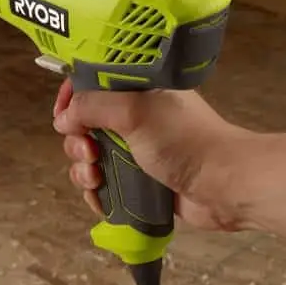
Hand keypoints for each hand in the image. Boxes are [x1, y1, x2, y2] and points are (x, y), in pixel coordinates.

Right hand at [51, 79, 250, 232]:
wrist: (223, 185)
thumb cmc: (183, 140)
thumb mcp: (134, 112)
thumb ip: (92, 107)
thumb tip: (62, 118)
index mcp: (137, 91)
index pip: (91, 85)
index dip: (72, 98)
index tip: (63, 115)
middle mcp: (134, 118)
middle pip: (84, 126)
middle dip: (77, 142)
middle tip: (90, 153)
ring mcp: (136, 152)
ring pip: (90, 159)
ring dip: (83, 170)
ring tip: (95, 179)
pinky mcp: (139, 182)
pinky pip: (104, 186)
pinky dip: (96, 193)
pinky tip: (99, 199)